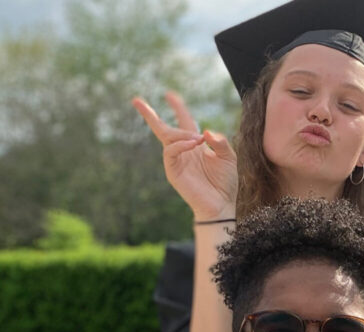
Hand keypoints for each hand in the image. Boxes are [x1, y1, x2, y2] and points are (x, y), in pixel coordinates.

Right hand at [132, 92, 237, 220]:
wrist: (221, 205)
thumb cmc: (225, 183)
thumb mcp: (228, 157)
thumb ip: (219, 142)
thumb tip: (205, 132)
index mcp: (196, 145)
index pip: (184, 121)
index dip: (177, 107)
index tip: (170, 95)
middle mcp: (183, 151)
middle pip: (163, 129)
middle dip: (149, 115)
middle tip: (135, 100)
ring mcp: (176, 161)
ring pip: (169, 137)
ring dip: (182, 133)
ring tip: (198, 140)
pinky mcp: (172, 171)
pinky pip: (170, 152)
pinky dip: (180, 144)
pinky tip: (193, 143)